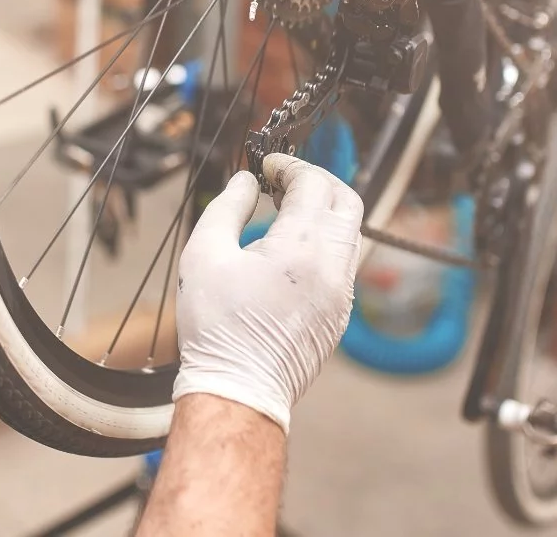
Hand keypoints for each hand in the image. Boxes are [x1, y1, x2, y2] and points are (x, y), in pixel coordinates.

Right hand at [173, 153, 363, 433]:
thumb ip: (228, 207)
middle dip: (317, 179)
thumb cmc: (216, 326)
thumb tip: (247, 181)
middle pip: (347, 199)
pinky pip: (346, 260)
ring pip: (352, 230)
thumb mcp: (204, 253)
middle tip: (283, 180)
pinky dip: (327, 239)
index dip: (290, 165)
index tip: (267, 166)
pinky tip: (292, 247)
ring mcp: (343, 293)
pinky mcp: (341, 313)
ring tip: (287, 210)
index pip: (313, 183)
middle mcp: (333, 267)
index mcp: (301, 248)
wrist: (240, 391)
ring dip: (325, 210)